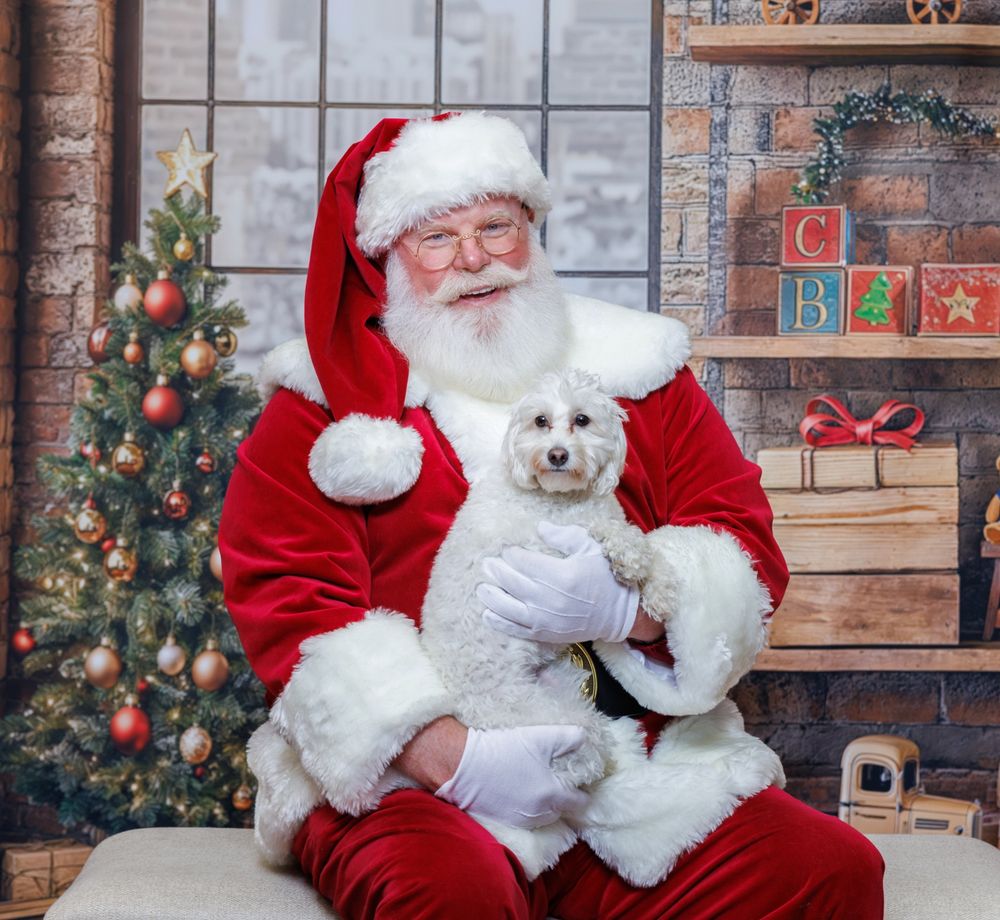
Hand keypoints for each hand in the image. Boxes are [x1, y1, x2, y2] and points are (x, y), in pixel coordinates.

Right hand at [435, 724, 588, 827]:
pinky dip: (523, 805)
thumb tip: (584, 739)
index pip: (580, 803)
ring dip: (541, 801)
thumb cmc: (503, 749)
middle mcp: (538, 815)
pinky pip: (522, 816)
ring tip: (532, 779)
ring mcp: (518, 820)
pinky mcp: (501, 819)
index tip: (574, 774)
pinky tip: (514, 786)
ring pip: (541, 814)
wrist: (462, 764)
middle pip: (560, 809)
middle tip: (552, 774)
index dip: (580, 788)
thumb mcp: (542, 737)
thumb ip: (570, 738)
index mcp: (552, 797)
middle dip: (560, 794)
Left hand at [476, 522, 639, 643]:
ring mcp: (547, 619)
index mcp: (562, 575)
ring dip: (492, 597)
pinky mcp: (546, 634)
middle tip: (486, 564)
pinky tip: (487, 614)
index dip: (512, 554)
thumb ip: (564, 536)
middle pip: (514, 583)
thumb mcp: (591, 547)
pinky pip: (518, 629)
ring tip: (481, 588)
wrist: (619, 613)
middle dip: (497, 572)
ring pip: (510, 608)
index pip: (526, 562)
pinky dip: (500, 623)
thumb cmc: (605, 575)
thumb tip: (540, 527)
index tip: (506, 549)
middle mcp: (551, 598)